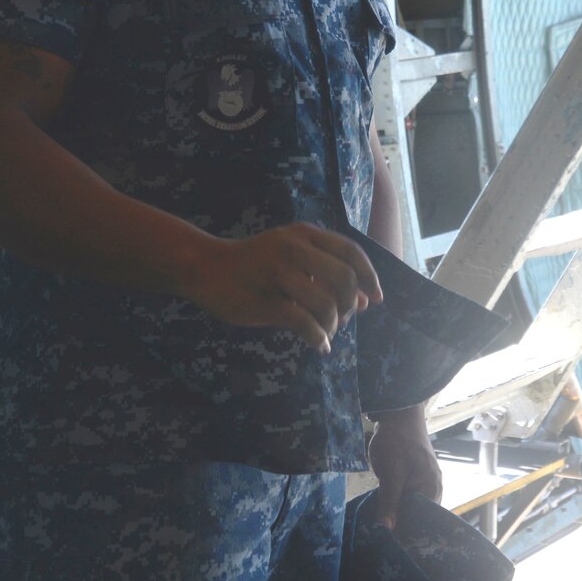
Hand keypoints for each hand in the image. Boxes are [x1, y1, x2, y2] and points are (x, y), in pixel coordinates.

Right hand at [171, 223, 381, 352]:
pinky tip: (319, 345)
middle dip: (350, 305)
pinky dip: (318, 338)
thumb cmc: (255, 263)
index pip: (351, 253)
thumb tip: (366, 301)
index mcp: (305, 234)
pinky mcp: (264, 300)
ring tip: (326, 333)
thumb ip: (327, 273)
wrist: (205, 267)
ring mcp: (278, 273)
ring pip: (326, 304)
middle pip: (344, 280)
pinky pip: (303, 322)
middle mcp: (295, 248)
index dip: (370, 277)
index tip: (376, 299)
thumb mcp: (292, 257)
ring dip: (333, 325)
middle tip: (343, 320)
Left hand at [369, 406, 442, 529]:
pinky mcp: (415, 475)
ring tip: (380, 529)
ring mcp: (425, 481)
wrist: (398, 412)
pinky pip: (409, 496)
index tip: (389, 546)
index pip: (422, 523)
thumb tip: (386, 531)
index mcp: (431, 489)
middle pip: (418, 516)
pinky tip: (384, 510)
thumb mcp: (391, 475)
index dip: (406, 535)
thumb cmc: (397, 441)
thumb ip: (389, 503)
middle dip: (401, 526)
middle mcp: (433, 488)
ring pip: (412, 506)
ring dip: (398, 515)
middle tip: (380, 540)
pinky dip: (398, 504)